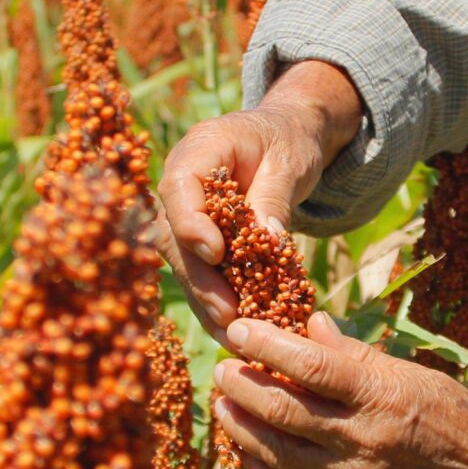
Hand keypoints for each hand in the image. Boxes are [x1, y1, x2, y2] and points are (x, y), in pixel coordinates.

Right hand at [157, 60, 362, 344]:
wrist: (287, 134)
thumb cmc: (288, 140)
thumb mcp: (291, 162)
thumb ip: (274, 199)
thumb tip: (269, 243)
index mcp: (200, 148)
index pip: (180, 188)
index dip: (191, 223)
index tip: (215, 253)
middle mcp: (181, 183)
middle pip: (176, 236)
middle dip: (200, 279)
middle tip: (227, 313)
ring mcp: (185, 212)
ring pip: (185, 263)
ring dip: (206, 301)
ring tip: (233, 334)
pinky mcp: (198, 238)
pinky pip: (201, 273)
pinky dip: (217, 302)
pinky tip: (236, 332)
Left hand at [213, 312, 467, 468]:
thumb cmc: (452, 415)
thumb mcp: (411, 373)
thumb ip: (355, 354)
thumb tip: (309, 322)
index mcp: (380, 395)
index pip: (311, 366)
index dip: (267, 346)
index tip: (238, 330)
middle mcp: (363, 438)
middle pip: (283, 410)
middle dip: (242, 387)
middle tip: (221, 369)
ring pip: (277, 453)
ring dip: (241, 428)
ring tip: (222, 406)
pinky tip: (241, 452)